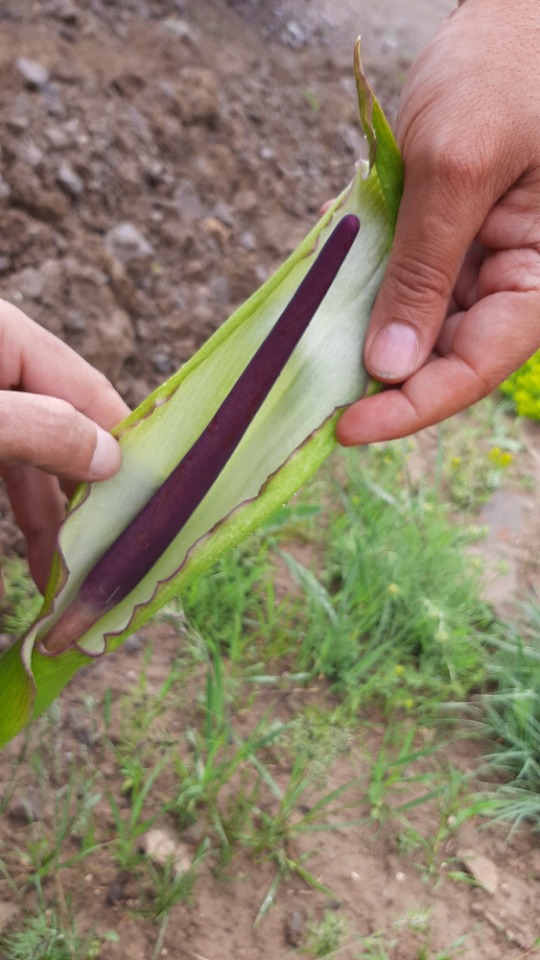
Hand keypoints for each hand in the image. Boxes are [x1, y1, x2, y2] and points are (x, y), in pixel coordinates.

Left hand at [0, 299, 129, 590]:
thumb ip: (39, 430)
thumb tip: (111, 458)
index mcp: (4, 336)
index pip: (89, 392)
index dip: (124, 446)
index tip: (155, 503)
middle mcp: (0, 365)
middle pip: (64, 431)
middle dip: (83, 499)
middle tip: (109, 558)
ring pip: (31, 459)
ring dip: (50, 518)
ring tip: (66, 578)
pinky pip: (5, 466)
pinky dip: (17, 511)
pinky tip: (31, 556)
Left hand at [337, 0, 539, 445]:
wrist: (509, 17)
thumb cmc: (505, 71)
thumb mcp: (459, 165)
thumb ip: (426, 268)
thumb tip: (390, 368)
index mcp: (538, 278)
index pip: (476, 367)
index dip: (411, 407)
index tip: (347, 428)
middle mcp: (509, 282)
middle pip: (444, 359)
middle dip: (382, 383)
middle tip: (314, 399)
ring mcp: (475, 265)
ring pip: (417, 330)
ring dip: (367, 345)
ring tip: (314, 357)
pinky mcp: (444, 243)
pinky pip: (402, 287)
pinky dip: (365, 298)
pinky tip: (331, 304)